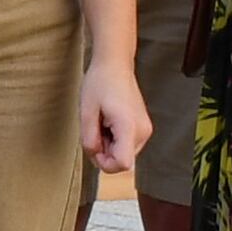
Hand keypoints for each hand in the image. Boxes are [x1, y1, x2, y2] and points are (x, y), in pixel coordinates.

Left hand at [76, 58, 147, 173]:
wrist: (115, 65)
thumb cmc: (100, 83)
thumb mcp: (86, 112)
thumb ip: (89, 138)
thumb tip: (95, 156)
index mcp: (128, 126)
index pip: (122, 164)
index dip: (104, 162)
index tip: (94, 145)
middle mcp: (142, 131)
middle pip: (121, 161)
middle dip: (104, 151)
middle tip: (95, 127)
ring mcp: (145, 130)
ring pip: (123, 154)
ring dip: (108, 145)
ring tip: (102, 122)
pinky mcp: (144, 128)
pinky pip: (126, 145)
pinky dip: (115, 140)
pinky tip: (109, 122)